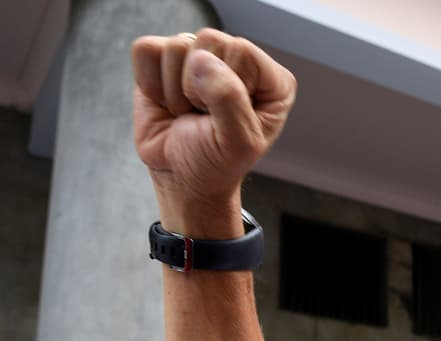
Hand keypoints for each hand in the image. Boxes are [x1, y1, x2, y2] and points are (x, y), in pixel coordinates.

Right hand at [132, 29, 295, 226]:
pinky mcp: (164, 58)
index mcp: (271, 79)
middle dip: (198, 88)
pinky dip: (150, 83)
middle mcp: (238, 60)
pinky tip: (167, 103)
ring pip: (176, 46)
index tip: (224, 118)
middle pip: (209, 40)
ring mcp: (200, 55)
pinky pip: (146, 50)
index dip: (225, 86)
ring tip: (188, 112)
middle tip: (203, 116)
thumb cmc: (216, 161)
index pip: (241, 51)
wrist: (182, 176)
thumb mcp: (236, 142)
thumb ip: (229, 99)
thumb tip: (202, 60)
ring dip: (175, 91)